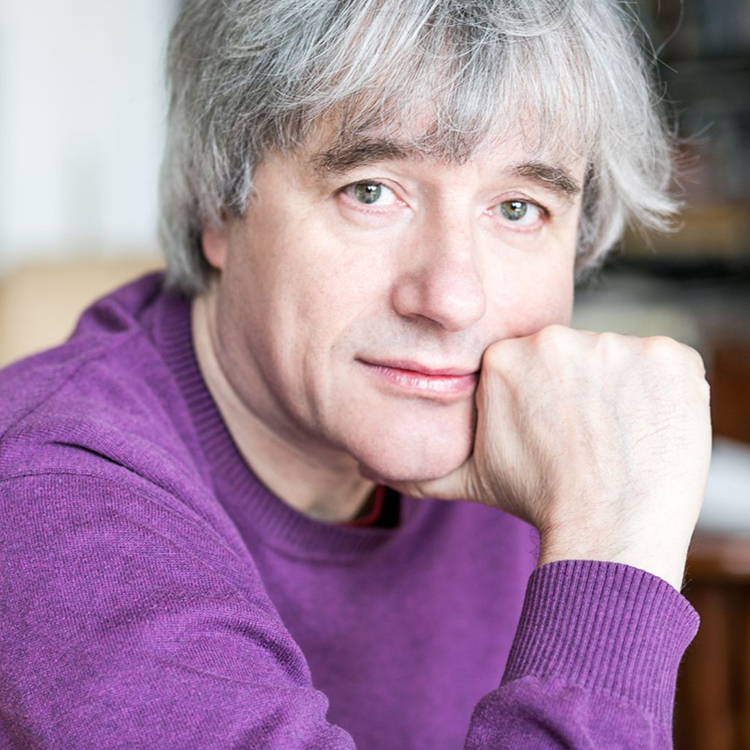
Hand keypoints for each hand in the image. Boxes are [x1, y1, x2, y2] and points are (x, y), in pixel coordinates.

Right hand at [385, 325, 711, 590]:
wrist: (606, 529)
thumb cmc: (534, 501)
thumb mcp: (466, 481)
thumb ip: (418, 464)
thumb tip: (366, 466)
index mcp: (506, 360)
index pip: (532, 362)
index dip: (546, 396)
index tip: (554, 428)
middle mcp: (556, 341)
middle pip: (573, 356)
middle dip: (580, 389)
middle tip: (585, 435)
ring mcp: (618, 346)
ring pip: (618, 360)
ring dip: (620, 391)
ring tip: (615, 436)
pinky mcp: (669, 357)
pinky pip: (665, 363)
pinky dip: (661, 391)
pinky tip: (646, 427)